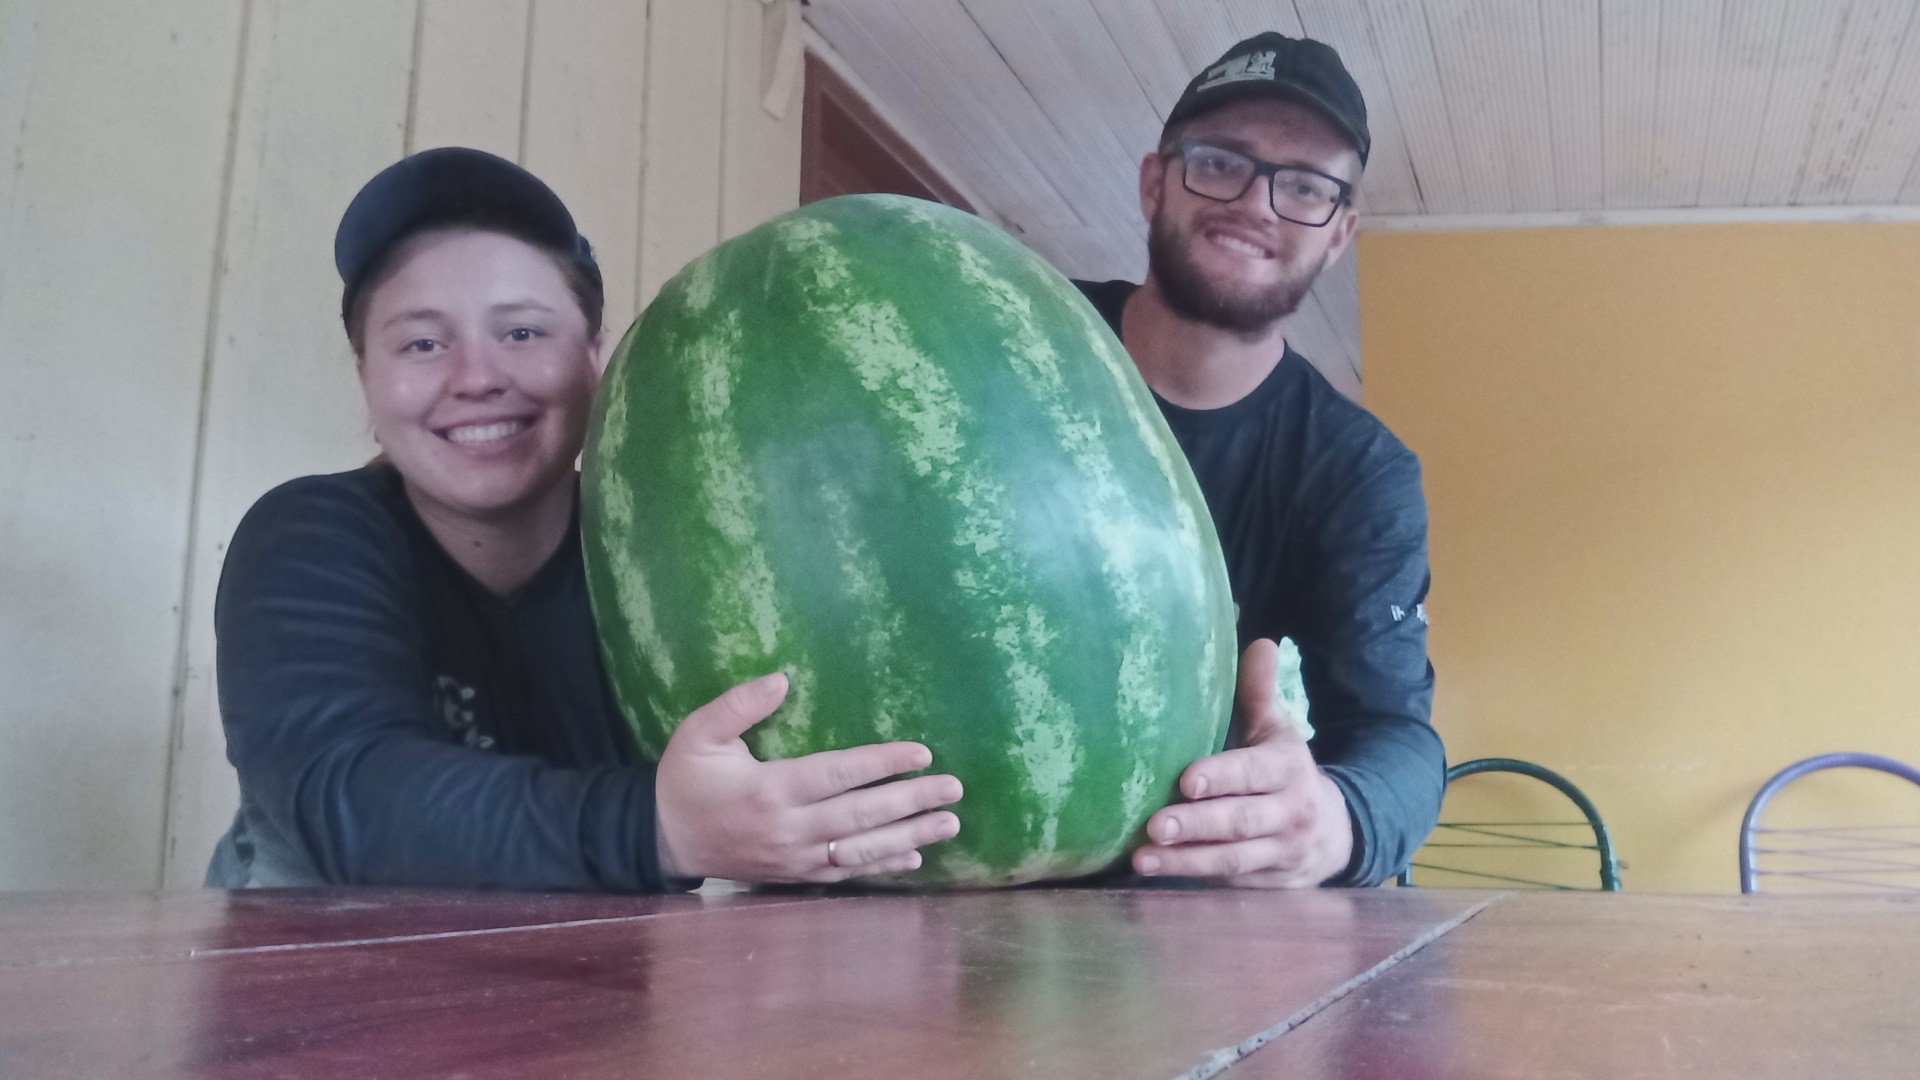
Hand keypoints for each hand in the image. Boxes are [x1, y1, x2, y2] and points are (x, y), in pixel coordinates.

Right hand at [655, 672, 962, 882]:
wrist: (664, 838)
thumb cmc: (685, 779)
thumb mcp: (698, 733)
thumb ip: (738, 705)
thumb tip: (782, 678)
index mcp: (769, 789)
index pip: (838, 774)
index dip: (881, 764)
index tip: (921, 753)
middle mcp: (789, 828)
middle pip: (861, 815)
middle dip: (911, 801)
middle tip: (953, 788)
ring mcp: (795, 857)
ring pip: (861, 849)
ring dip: (909, 837)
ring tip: (949, 824)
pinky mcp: (795, 875)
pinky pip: (845, 872)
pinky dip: (881, 866)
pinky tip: (913, 857)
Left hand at [1131, 639, 1352, 887]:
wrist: (1336, 832)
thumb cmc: (1285, 771)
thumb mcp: (1279, 731)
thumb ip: (1260, 692)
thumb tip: (1259, 641)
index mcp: (1289, 768)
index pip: (1254, 773)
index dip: (1222, 777)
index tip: (1186, 780)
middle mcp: (1290, 812)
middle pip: (1241, 821)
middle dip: (1197, 824)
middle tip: (1153, 825)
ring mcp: (1280, 853)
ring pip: (1233, 860)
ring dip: (1186, 860)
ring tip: (1141, 859)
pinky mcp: (1267, 885)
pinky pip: (1230, 884)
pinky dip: (1194, 879)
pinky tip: (1157, 875)